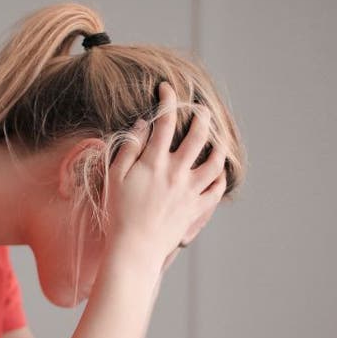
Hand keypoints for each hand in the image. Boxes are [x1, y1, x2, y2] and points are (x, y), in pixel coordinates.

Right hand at [105, 81, 228, 271]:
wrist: (134, 249)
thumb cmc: (118, 213)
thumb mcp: (115, 177)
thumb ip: (130, 148)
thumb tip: (144, 125)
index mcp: (155, 162)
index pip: (165, 121)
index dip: (168, 99)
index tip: (167, 88)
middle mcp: (177, 172)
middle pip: (199, 135)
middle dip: (201, 116)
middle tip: (200, 108)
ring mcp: (190, 191)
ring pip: (216, 161)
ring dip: (218, 145)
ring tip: (216, 137)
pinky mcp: (196, 209)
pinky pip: (217, 189)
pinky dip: (220, 176)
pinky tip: (218, 170)